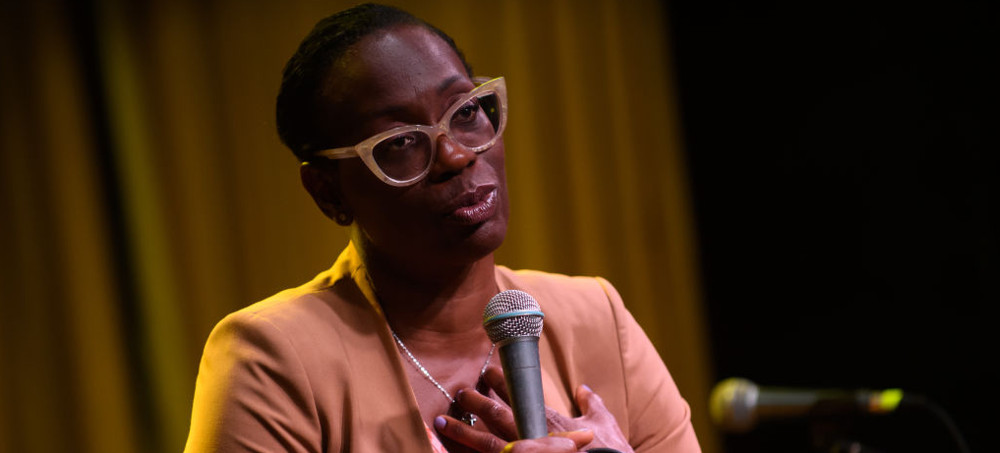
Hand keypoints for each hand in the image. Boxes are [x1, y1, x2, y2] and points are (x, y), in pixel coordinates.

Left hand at [434, 367, 633, 452]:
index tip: (487, 372)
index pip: (520, 396)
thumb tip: (583, 388)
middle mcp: (532, 436)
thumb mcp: (604, 423)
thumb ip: (591, 404)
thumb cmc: (607, 451)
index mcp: (549, 420)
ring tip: (440, 422)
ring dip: (461, 432)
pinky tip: (450, 452)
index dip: (502, 383)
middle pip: (497, 416)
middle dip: (476, 403)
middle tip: (459, 392)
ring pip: (485, 444)